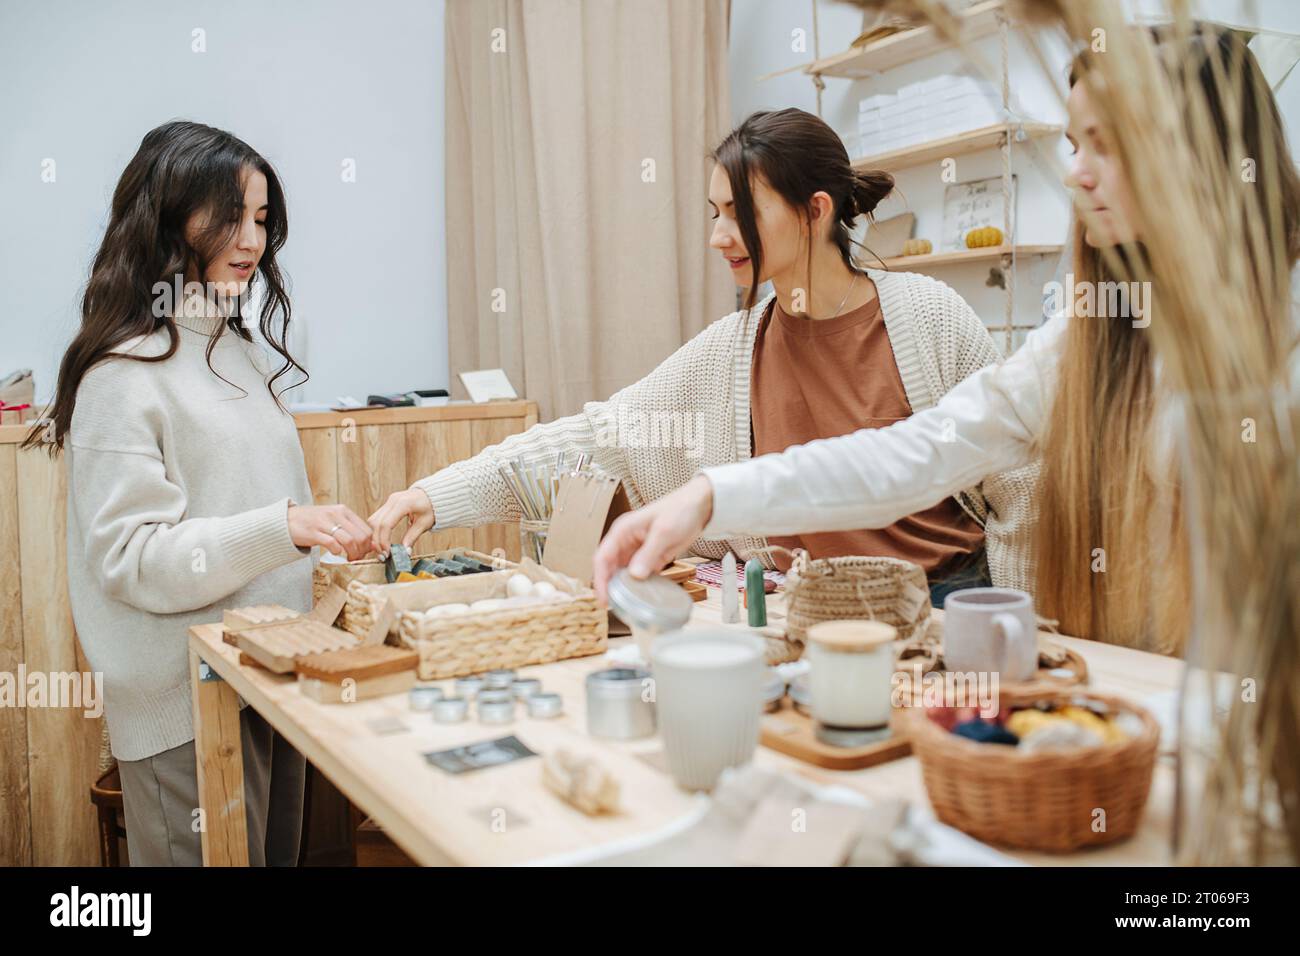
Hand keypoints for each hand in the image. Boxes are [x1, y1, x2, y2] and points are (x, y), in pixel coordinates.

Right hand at [287, 503, 374, 560]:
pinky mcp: (314, 532)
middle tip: (358, 558)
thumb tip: (371, 544)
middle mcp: (335, 514)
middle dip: (363, 551)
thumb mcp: (334, 520)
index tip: (365, 553)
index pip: (366, 529)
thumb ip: (351, 530)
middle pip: (360, 536)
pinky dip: (337, 552)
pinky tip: (335, 553)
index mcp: (343, 510)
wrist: (286, 520)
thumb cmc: (313, 522)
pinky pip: (333, 544)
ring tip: (350, 559)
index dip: (369, 545)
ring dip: (353, 554)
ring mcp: (324, 523)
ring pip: (349, 541)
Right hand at [368, 487, 433, 556]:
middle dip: (377, 541)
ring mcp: (389, 501)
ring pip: (373, 520)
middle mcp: (392, 500)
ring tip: (381, 550)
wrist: (433, 494)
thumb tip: (405, 553)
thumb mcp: (424, 523)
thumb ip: (413, 537)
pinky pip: (376, 518)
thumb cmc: (432, 507)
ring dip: (374, 536)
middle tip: (382, 555)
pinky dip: (376, 530)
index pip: (386, 524)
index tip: (387, 553)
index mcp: (403, 504)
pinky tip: (381, 541)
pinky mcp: (387, 504)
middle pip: (376, 523)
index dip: (384, 540)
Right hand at [592, 474, 713, 602]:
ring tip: (625, 606)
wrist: (699, 505)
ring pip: (622, 573)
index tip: (604, 598)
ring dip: (622, 588)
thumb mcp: (664, 531)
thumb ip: (648, 553)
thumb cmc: (680, 510)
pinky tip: (641, 597)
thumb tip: (634, 575)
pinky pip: (638, 575)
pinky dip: (638, 586)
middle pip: (609, 567)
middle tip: (614, 607)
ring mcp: (637, 550)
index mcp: (622, 530)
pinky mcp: (649, 557)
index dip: (600, 579)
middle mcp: (625, 541)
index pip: (602, 557)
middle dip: (609, 587)